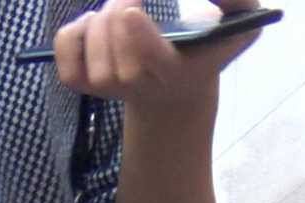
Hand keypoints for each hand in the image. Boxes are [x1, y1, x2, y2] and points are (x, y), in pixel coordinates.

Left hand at [55, 0, 266, 106]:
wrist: (174, 90)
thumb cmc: (207, 46)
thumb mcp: (240, 23)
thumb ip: (240, 0)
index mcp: (173, 70)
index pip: (150, 59)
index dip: (138, 36)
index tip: (131, 12)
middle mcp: (137, 84)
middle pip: (115, 41)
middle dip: (119, 9)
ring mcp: (106, 86)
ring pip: (91, 44)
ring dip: (100, 18)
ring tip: (119, 13)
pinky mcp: (82, 82)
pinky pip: (65, 48)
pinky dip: (73, 31)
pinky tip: (93, 26)